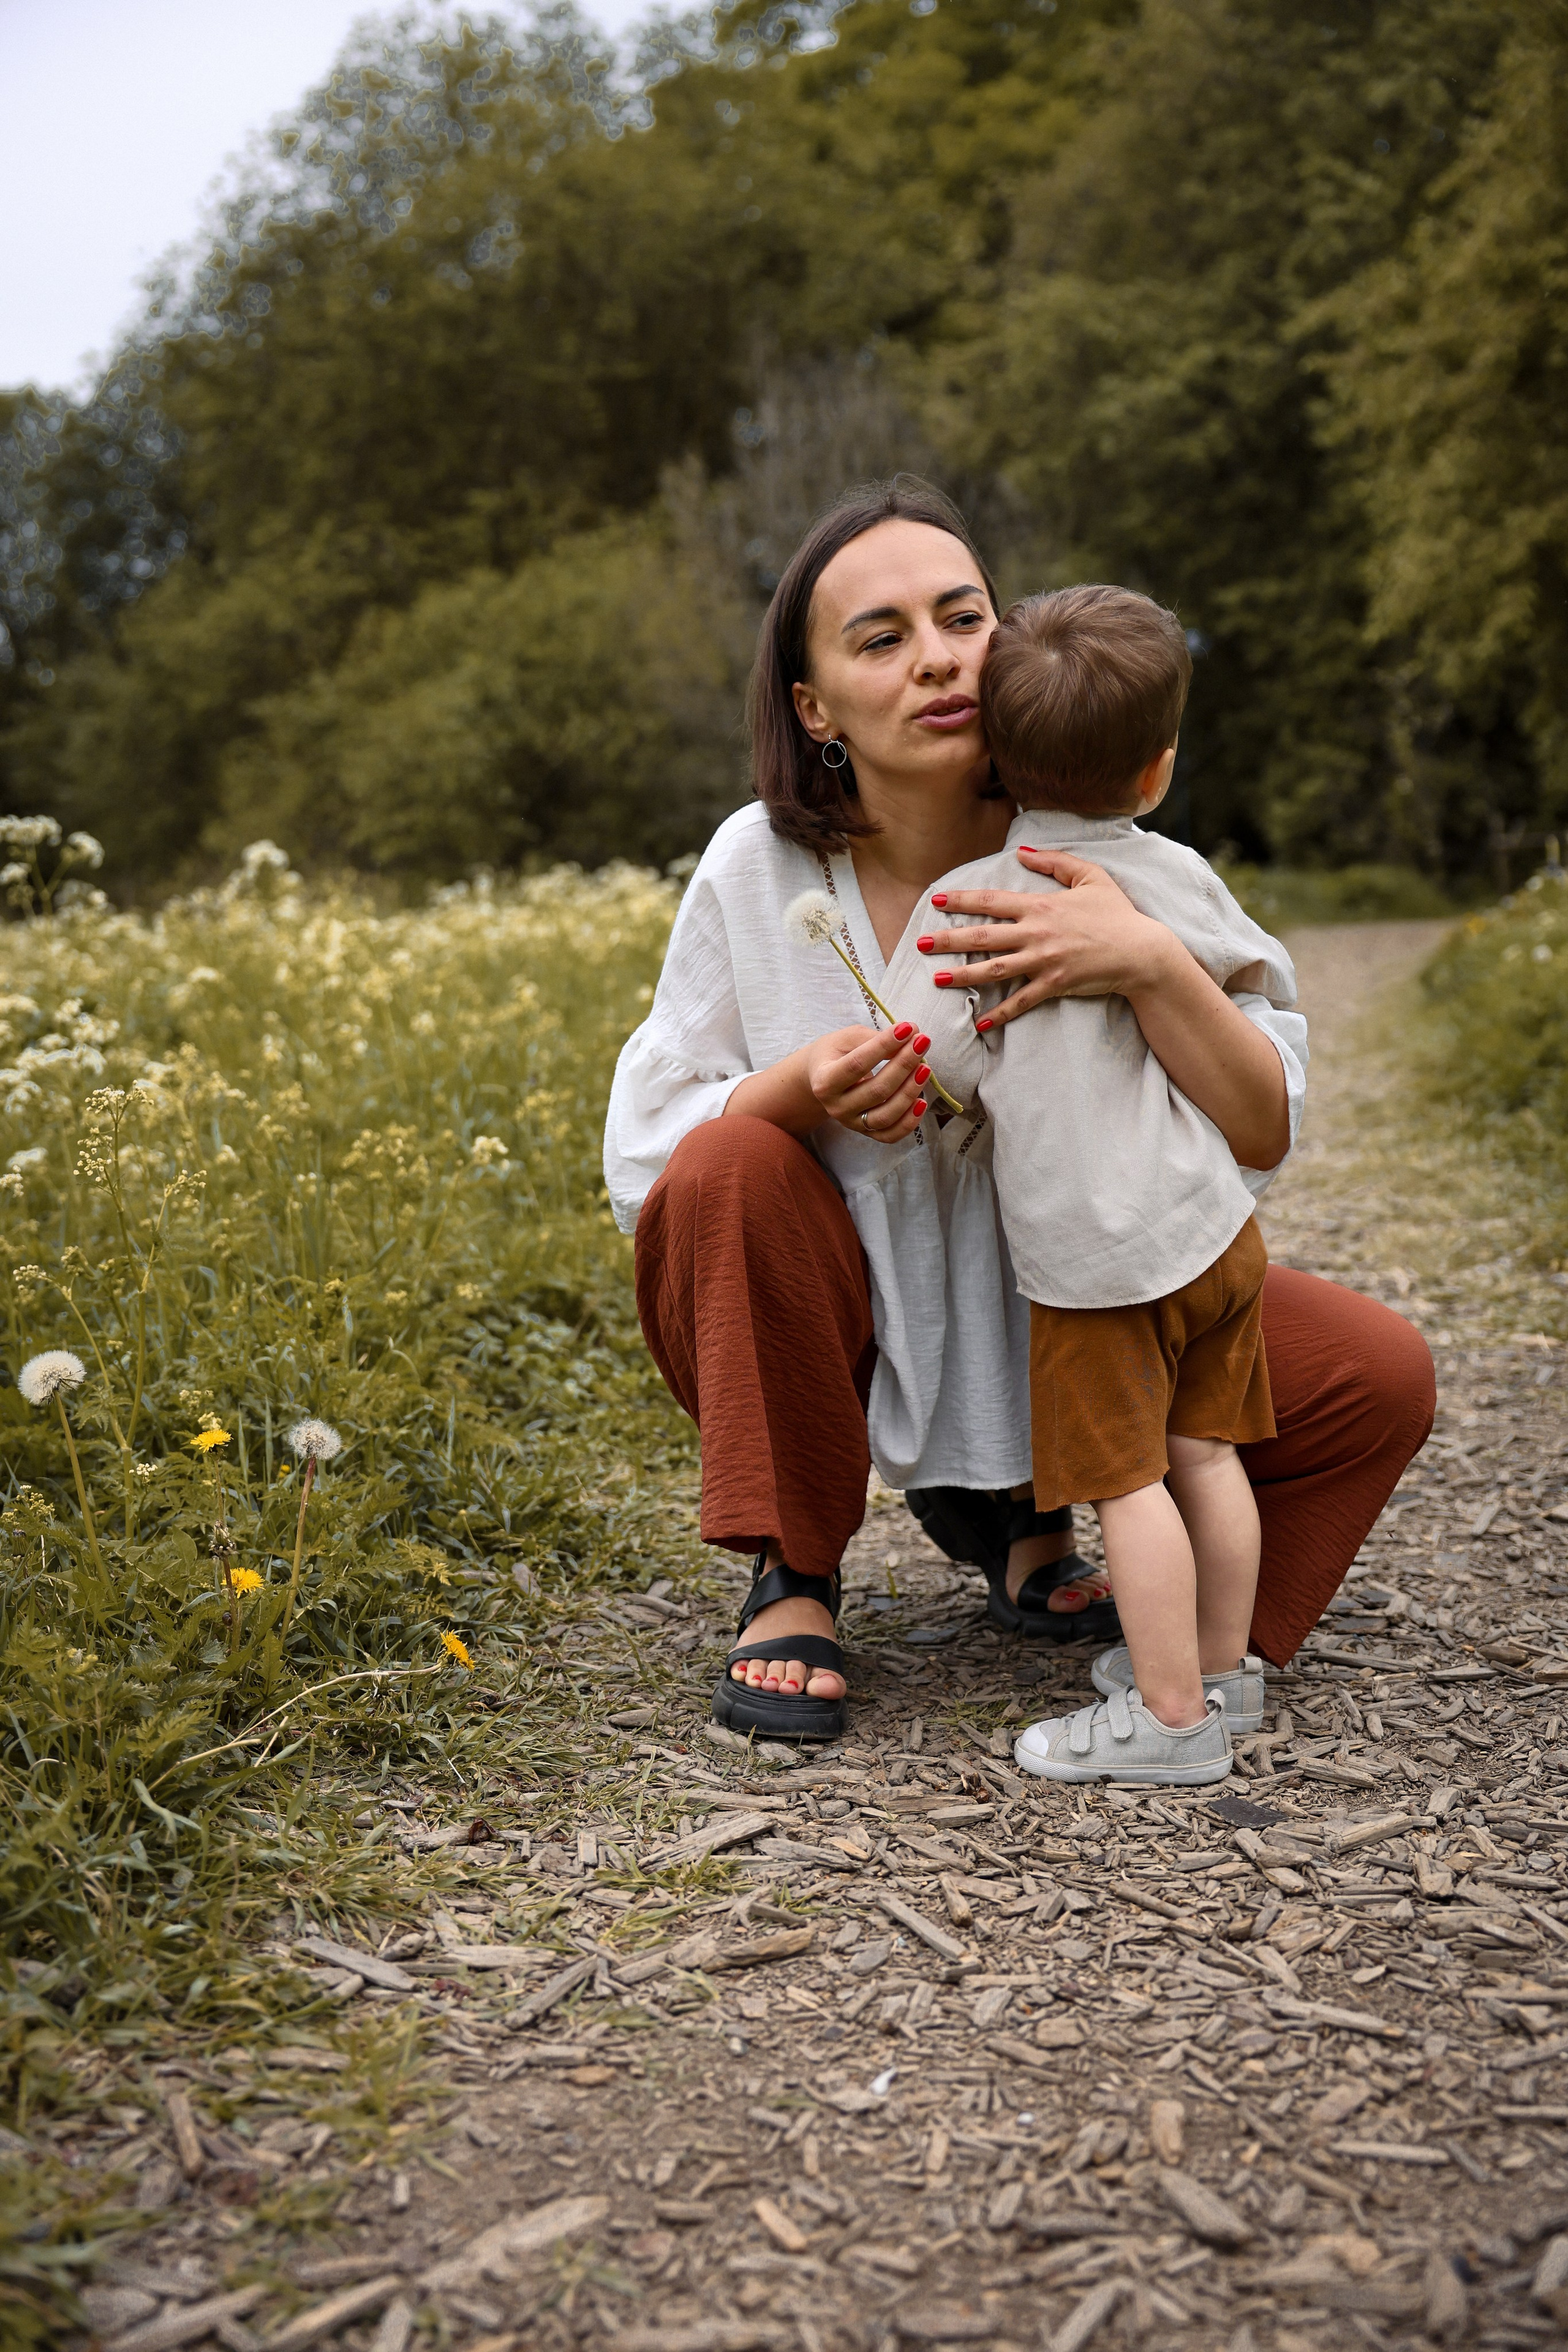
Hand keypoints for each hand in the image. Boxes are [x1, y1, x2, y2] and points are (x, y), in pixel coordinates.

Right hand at [805, 1022, 930, 1140]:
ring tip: (925, 1068)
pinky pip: (890, 1135)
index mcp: (825, 1081)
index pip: (858, 1064)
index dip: (884, 1046)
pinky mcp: (866, 1132)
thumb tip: (911, 1036)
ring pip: (886, 1116)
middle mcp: (836, 1107)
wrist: (821, 1078)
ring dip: (910, 1092)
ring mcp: (851, 1123)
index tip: (907, 1028)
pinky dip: (909, 1122)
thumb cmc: (836, 1053)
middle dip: (904, 1065)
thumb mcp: (848, 1038)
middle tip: (922, 1042)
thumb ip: (875, 1038)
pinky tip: (922, 1102)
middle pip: (876, 1091)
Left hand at [919, 846, 1176, 1029]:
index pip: (992, 901)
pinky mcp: (1055, 985)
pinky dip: (1001, 1014)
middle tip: (920, 943)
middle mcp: (1036, 934)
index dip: (962, 901)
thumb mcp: (1089, 875)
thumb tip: (1022, 851)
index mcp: (1041, 906)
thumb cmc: (1116, 913)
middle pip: (983, 936)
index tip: (937, 901)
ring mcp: (1044, 961)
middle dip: (948, 940)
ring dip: (964, 976)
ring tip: (937, 979)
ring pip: (995, 970)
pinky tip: (981, 1023)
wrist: (1141, 951)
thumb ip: (1054, 861)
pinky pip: (1022, 1002)